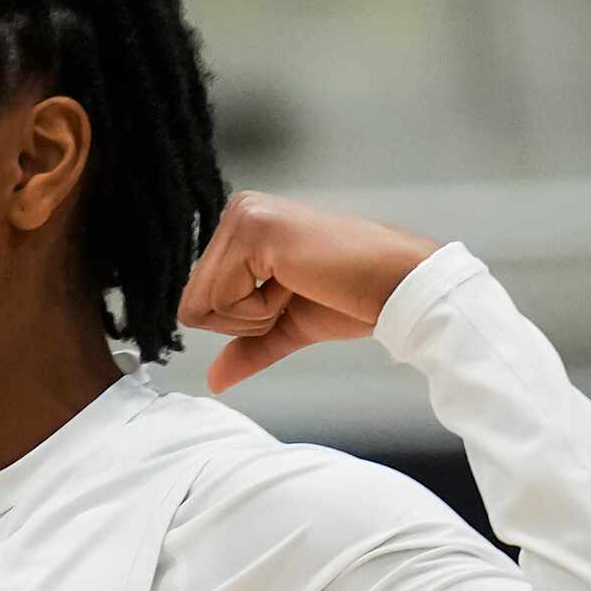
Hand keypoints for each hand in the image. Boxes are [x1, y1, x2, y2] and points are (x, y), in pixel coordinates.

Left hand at [178, 192, 442, 392]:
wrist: (398, 289)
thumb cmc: (352, 297)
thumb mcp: (287, 325)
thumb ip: (248, 346)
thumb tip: (214, 380)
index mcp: (241, 226)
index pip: (197, 298)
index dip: (242, 319)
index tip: (291, 295)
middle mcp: (237, 210)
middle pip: (193, 302)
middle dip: (245, 320)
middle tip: (295, 293)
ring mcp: (244, 215)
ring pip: (202, 303)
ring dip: (255, 315)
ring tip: (299, 286)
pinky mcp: (254, 229)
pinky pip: (223, 300)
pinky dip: (262, 309)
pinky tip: (299, 283)